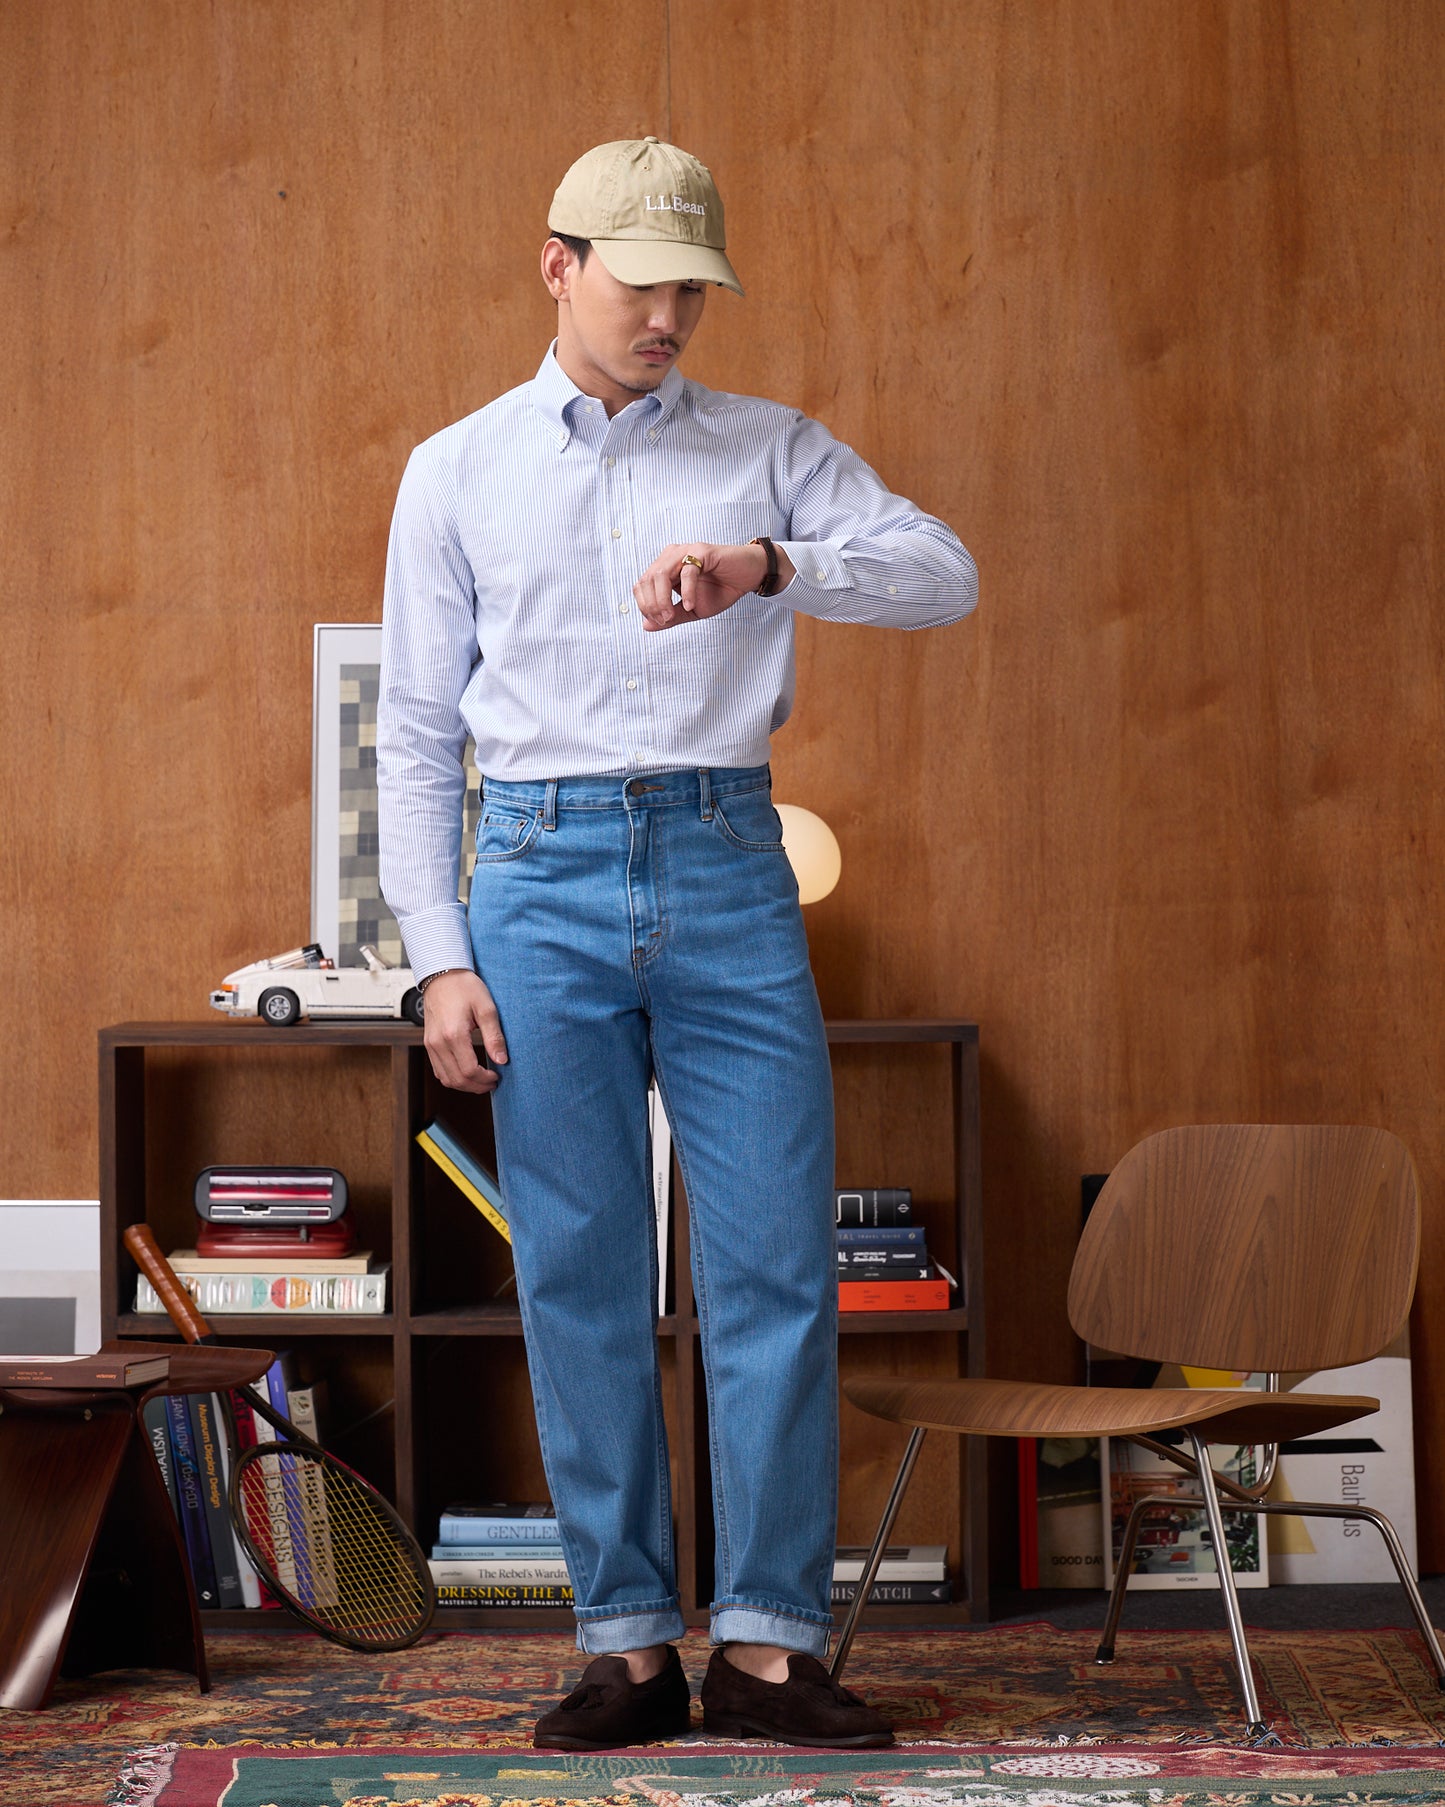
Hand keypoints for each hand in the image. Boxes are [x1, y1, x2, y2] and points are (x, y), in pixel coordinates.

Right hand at [422, 971, 508, 1093]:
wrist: (442, 975)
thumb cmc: (465, 987)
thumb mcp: (487, 1008)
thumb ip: (494, 1036)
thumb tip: (502, 1060)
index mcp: (454, 1034)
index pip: (469, 1070)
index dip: (485, 1079)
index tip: (497, 1076)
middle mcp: (438, 1042)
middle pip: (457, 1079)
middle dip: (477, 1086)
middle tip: (492, 1082)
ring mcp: (430, 1044)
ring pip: (445, 1079)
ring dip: (464, 1085)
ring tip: (481, 1081)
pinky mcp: (428, 1043)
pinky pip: (438, 1070)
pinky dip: (452, 1077)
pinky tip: (466, 1073)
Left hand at [633, 541, 790, 630]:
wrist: (748, 577)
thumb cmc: (721, 590)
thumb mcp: (693, 610)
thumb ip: (671, 617)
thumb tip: (646, 626)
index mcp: (665, 568)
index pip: (641, 585)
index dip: (645, 605)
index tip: (659, 622)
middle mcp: (671, 556)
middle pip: (647, 580)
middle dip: (652, 605)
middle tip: (665, 620)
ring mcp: (686, 551)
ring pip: (660, 574)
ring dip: (662, 599)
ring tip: (671, 616)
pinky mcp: (702, 551)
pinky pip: (687, 572)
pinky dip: (687, 592)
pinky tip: (691, 605)